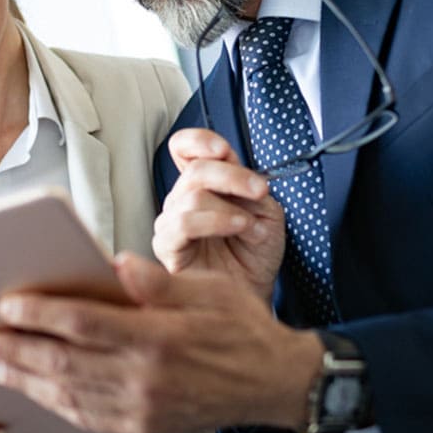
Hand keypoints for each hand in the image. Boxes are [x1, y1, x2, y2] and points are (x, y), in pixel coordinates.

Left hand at [0, 252, 322, 432]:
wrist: (273, 384)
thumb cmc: (240, 328)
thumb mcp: (207, 289)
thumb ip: (155, 282)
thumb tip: (113, 266)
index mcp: (158, 337)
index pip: (83, 324)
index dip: (39, 314)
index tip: (7, 304)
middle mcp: (145, 378)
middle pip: (63, 364)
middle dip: (15, 351)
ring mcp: (142, 409)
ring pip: (67, 396)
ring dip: (25, 381)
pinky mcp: (142, 427)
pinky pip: (86, 419)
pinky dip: (54, 406)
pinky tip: (34, 393)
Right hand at [153, 129, 284, 300]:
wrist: (256, 291)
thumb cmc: (256, 253)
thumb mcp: (264, 210)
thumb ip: (248, 184)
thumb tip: (234, 167)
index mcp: (204, 184)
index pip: (184, 147)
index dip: (198, 141)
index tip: (223, 149)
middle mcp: (182, 199)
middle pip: (195, 169)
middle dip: (232, 176)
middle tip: (259, 190)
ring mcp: (172, 222)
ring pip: (191, 195)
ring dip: (229, 207)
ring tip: (252, 225)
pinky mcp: (167, 247)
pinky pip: (182, 224)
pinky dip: (216, 221)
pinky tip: (238, 228)